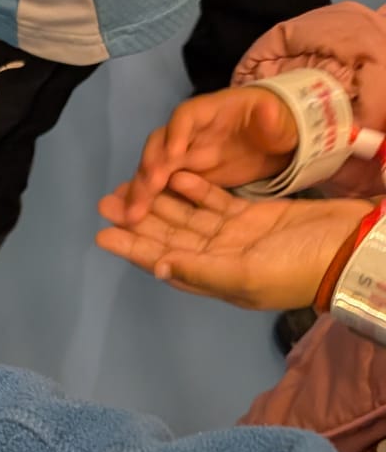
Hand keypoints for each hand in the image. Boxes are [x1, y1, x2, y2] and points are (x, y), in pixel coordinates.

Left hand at [96, 171, 370, 309]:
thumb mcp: (247, 276)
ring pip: (189, 216)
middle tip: (107, 201)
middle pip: (170, 236)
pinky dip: (196, 189)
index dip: (134, 248)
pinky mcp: (253, 214)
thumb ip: (202, 271)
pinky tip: (175, 174)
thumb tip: (159, 268)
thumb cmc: (299, 267)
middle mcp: (219, 257)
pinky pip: (216, 200)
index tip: (102, 235)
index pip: (164, 260)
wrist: (350, 246)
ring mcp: (236, 235)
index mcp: (213, 277)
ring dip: (162, 201)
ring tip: (132, 184)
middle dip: (139, 219)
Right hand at [114, 87, 296, 223]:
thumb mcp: (280, 122)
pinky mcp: (179, 177)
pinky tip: (131, 219)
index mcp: (208, 111)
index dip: (177, 134)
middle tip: (145, 191)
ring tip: (128, 214)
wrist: (272, 143)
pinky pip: (157, 190)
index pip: (185, 117)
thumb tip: (268, 111)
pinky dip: (144, 202)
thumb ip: (272, 119)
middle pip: (160, 146)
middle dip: (150, 167)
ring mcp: (179, 155)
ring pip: (152, 170)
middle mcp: (185, 132)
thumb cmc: (275, 127)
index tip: (173, 154)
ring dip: (139, 191)